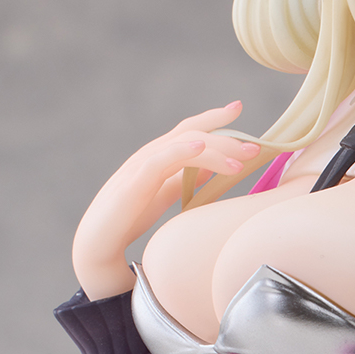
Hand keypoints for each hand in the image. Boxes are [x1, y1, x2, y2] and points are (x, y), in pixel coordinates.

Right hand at [72, 103, 259, 299]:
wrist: (98, 245)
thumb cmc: (129, 218)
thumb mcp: (164, 195)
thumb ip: (183, 180)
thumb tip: (212, 170)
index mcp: (159, 157)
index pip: (190, 130)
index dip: (213, 118)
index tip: (238, 108)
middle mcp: (150, 155)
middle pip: (192, 134)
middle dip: (226, 139)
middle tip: (256, 148)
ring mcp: (140, 166)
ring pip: (182, 144)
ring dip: (215, 150)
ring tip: (240, 163)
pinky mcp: (132, 183)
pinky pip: (159, 160)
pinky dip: (181, 150)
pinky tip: (200, 148)